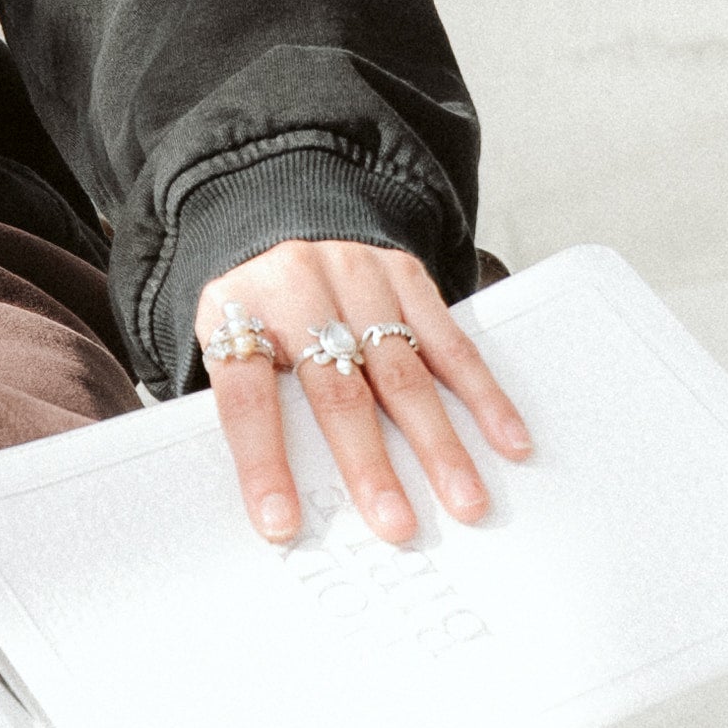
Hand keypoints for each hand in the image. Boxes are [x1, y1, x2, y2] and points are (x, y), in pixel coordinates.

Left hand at [189, 240, 528, 553]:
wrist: (280, 203)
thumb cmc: (253, 298)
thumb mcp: (221, 333)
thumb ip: (243, 396)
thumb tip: (273, 496)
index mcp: (238, 309)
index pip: (247, 397)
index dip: (264, 464)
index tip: (281, 523)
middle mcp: (301, 288)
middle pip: (337, 389)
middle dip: (369, 465)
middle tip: (396, 524)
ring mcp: (359, 279)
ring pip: (403, 372)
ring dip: (438, 444)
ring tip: (464, 499)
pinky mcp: (406, 275)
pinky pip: (450, 342)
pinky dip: (483, 396)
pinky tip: (506, 439)